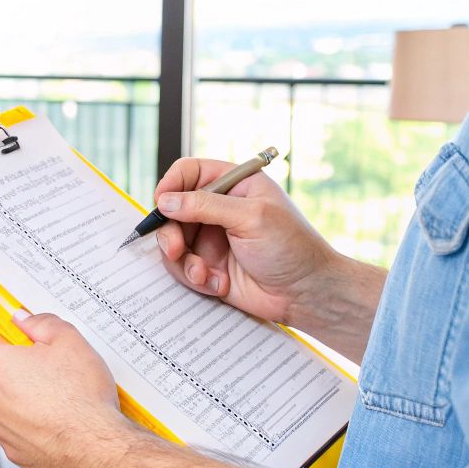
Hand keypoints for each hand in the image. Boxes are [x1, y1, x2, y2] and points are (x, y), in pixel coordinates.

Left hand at [0, 313, 128, 467]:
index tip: (23, 323)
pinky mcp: (13, 450)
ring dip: (25, 389)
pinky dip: (33, 418)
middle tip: (50, 358)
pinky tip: (59, 416)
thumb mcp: (68, 340)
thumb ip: (41, 322)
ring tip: (60, 391)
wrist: (96, 452)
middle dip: (18, 357)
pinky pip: (19, 424)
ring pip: (6, 396)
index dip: (8, 321)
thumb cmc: (81, 398)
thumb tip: (25, 319)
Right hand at [151, 157, 381, 357]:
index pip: (190, 172)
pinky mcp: (209, 266)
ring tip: (204, 275)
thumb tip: (165, 201)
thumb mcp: (251, 217)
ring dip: (183, 261)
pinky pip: (183, 268)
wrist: (307, 294)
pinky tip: (219, 284)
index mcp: (235, 185)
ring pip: (173, 242)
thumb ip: (205, 205)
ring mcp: (212, 238)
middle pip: (173, 210)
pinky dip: (195, 278)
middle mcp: (219, 209)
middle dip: (170, 232)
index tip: (161, 202)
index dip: (171, 184)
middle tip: (175, 249)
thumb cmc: (292, 248)